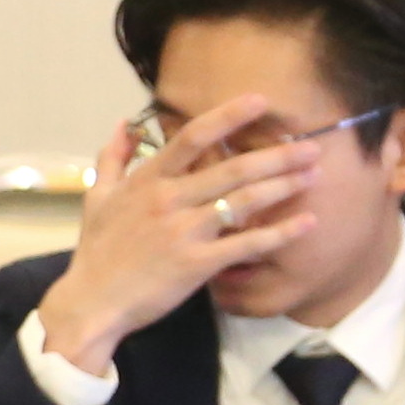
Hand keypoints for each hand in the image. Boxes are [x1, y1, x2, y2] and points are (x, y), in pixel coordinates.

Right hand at [42, 100, 317, 374]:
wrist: (91, 303)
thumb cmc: (95, 252)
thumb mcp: (96, 197)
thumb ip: (112, 157)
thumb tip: (124, 124)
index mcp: (147, 180)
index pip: (193, 137)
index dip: (229, 115)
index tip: (260, 101)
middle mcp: (169, 199)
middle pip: (233, 168)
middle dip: (276, 154)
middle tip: (311, 144)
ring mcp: (184, 231)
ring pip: (244, 200)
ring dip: (284, 185)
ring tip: (314, 174)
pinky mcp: (197, 264)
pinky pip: (246, 244)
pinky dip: (280, 233)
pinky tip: (307, 223)